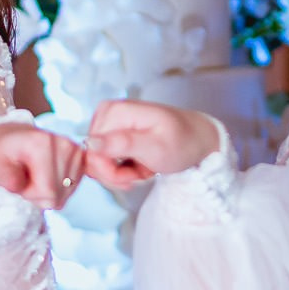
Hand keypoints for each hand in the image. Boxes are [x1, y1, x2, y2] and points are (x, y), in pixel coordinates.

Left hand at [0, 122, 88, 208]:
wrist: (9, 136)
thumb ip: (4, 178)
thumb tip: (18, 186)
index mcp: (43, 144)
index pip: (48, 192)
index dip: (31, 195)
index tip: (18, 182)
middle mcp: (65, 145)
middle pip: (59, 195)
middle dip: (38, 194)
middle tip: (25, 178)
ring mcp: (76, 150)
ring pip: (66, 193)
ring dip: (48, 191)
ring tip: (35, 175)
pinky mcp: (82, 157)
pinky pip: (71, 187)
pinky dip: (57, 187)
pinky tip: (46, 175)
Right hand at [83, 100, 222, 188]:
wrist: (197, 140)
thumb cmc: (182, 142)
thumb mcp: (156, 147)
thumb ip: (123, 144)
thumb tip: (91, 144)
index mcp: (115, 111)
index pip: (92, 152)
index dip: (111, 172)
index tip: (135, 177)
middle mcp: (106, 114)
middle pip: (93, 158)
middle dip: (117, 175)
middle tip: (142, 175)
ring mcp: (108, 124)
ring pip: (98, 163)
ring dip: (122, 175)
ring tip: (145, 170)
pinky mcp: (111, 135)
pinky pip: (105, 161)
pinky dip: (124, 171)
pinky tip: (141, 167)